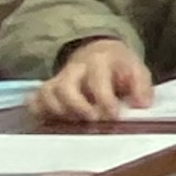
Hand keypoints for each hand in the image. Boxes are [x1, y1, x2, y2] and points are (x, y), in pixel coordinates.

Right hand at [40, 37, 154, 121]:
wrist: (100, 53)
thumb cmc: (120, 67)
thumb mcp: (138, 71)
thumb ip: (141, 87)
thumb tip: (141, 105)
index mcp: (99, 61)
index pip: (97, 81)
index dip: (104, 101)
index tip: (113, 116)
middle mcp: (74, 68)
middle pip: (64, 88)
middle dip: (78, 108)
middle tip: (92, 121)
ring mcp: (57, 78)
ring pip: (46, 94)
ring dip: (59, 112)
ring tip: (77, 122)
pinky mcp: (46, 88)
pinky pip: (34, 100)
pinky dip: (40, 112)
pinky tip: (55, 120)